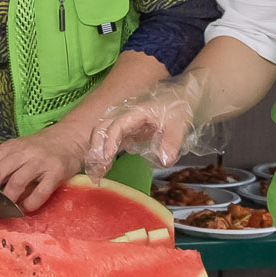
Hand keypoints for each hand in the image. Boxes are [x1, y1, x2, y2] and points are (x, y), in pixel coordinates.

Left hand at [0, 124, 97, 212]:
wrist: (71, 137)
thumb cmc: (41, 148)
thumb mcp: (19, 150)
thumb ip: (4, 164)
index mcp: (10, 147)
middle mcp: (23, 153)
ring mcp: (40, 162)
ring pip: (16, 182)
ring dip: (8, 200)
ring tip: (7, 209)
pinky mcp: (56, 171)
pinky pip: (41, 191)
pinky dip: (31, 203)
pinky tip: (27, 208)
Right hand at [80, 82, 197, 172]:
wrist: (177, 101)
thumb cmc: (175, 110)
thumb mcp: (178, 123)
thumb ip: (172, 141)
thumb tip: (165, 161)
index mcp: (136, 113)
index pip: (117, 125)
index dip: (110, 141)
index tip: (107, 158)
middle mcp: (125, 118)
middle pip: (101, 129)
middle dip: (96, 149)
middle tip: (97, 171)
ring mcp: (123, 126)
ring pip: (102, 137)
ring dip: (97, 155)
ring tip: (97, 175)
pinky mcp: (125, 134)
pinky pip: (109, 144)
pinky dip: (104, 156)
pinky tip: (103, 170)